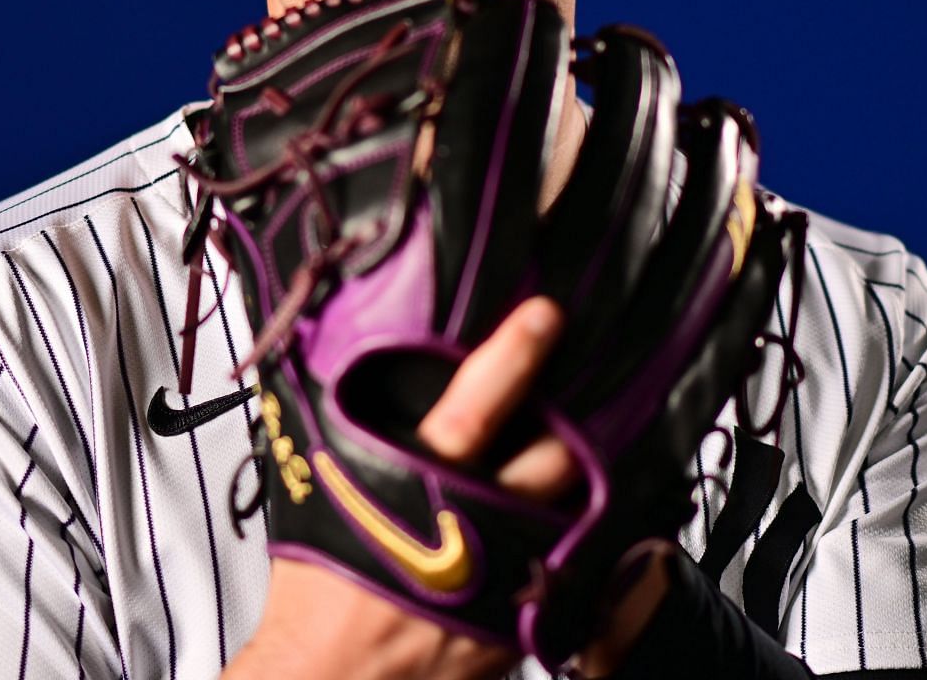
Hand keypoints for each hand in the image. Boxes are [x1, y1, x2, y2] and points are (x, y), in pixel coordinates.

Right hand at [224, 297, 665, 678]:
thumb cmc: (318, 598)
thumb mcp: (316, 496)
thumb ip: (337, 430)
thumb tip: (334, 362)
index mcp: (410, 488)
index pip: (473, 409)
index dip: (513, 356)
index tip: (544, 316)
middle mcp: (471, 529)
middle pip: (549, 454)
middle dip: (577, 405)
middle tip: (599, 358)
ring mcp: (509, 573)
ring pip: (576, 501)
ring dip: (591, 460)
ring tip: (609, 416)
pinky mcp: (529, 611)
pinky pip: (579, 555)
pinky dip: (591, 520)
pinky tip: (596, 496)